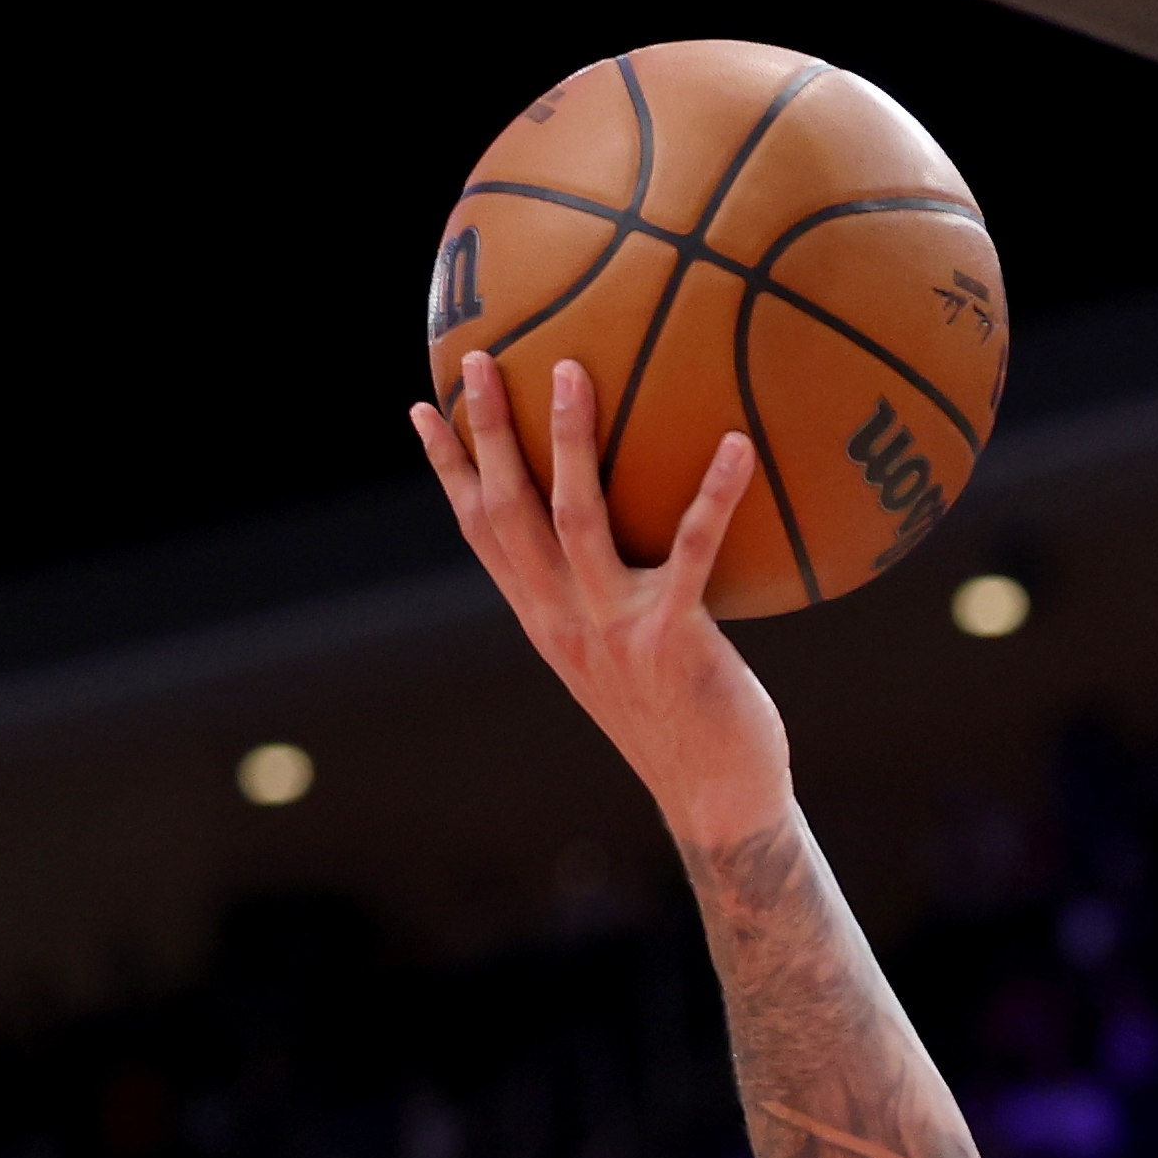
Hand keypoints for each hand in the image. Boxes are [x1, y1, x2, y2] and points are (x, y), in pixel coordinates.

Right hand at [412, 358, 792, 855]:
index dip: (450, 469)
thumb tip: (629, 536)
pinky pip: (691, 551)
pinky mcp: (673, 639)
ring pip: (575, 519)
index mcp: (545, 621)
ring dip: (568, 442)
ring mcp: (613, 630)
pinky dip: (712, 494)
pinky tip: (733, 442)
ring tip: (572, 370)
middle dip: (489, 432)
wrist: (717, 800)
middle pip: (509, 512)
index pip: (481, 533)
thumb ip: (610, 599)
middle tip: (480, 357)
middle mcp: (564, 621)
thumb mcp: (626, 658)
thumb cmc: (684, 721)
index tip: (424, 406)